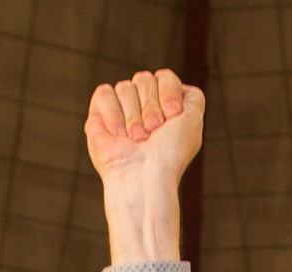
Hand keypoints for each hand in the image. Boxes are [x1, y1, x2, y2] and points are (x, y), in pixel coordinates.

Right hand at [85, 70, 203, 264]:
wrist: (144, 176)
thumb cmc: (169, 153)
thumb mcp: (193, 121)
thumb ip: (193, 98)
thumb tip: (181, 87)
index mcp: (165, 108)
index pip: (164, 76)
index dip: (168, 94)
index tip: (172, 118)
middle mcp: (143, 107)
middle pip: (144, 78)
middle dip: (151, 106)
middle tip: (153, 133)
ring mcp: (120, 111)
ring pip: (125, 86)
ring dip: (133, 116)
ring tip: (137, 140)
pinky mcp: (98, 117)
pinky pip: (105, 93)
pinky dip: (113, 114)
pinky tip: (119, 136)